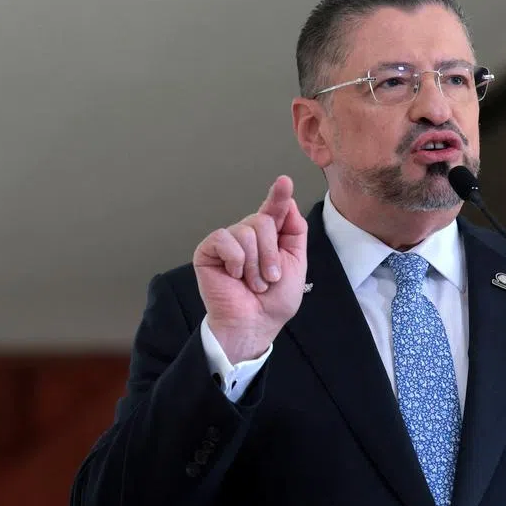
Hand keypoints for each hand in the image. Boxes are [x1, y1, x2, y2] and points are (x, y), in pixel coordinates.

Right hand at [192, 176, 307, 362]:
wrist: (254, 323)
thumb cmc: (273, 301)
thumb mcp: (296, 264)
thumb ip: (294, 231)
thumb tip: (289, 201)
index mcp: (269, 238)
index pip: (274, 209)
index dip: (279, 195)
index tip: (285, 182)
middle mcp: (247, 236)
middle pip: (263, 221)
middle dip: (271, 254)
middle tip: (270, 279)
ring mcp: (227, 242)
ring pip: (246, 231)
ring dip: (255, 263)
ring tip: (252, 283)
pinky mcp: (208, 250)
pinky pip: (225, 239)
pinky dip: (236, 260)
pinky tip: (234, 275)